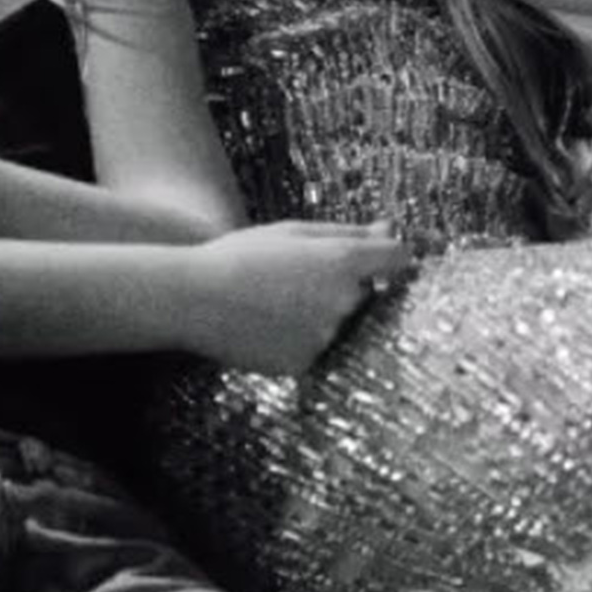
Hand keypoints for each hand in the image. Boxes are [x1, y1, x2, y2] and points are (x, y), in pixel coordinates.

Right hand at [185, 220, 414, 376]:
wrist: (193, 299)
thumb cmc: (241, 256)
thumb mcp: (293, 231)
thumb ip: (349, 232)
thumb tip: (391, 229)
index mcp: (343, 261)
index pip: (397, 258)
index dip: (388, 256)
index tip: (375, 258)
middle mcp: (343, 302)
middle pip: (365, 295)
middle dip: (343, 287)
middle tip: (295, 279)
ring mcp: (325, 337)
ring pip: (338, 324)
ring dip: (318, 315)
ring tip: (272, 302)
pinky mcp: (305, 363)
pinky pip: (315, 349)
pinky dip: (297, 339)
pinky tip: (265, 325)